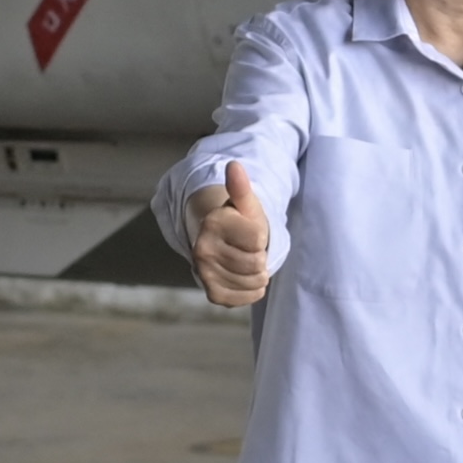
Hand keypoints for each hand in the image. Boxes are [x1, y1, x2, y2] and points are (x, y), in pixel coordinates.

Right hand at [191, 158, 273, 309]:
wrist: (221, 243)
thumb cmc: (239, 221)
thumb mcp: (244, 203)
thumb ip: (240, 186)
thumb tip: (234, 165)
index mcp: (212, 224)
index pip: (259, 240)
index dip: (260, 236)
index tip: (248, 231)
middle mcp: (202, 250)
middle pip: (257, 263)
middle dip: (259, 255)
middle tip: (248, 248)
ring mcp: (205, 274)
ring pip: (255, 282)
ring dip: (257, 273)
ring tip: (245, 260)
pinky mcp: (213, 294)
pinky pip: (249, 297)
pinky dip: (253, 289)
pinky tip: (243, 276)